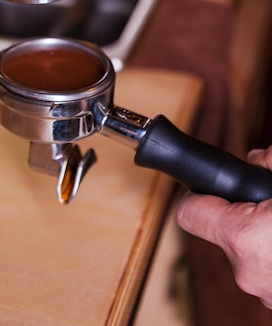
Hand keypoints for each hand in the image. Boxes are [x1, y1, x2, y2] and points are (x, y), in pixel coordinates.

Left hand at [177, 147, 271, 308]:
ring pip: (245, 252)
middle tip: (263, 200)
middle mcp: (247, 271)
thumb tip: (256, 158)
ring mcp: (265, 293)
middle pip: (222, 230)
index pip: (188, 211)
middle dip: (240, 212)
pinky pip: (265, 268)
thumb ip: (267, 161)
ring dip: (260, 235)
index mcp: (244, 237)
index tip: (200, 184)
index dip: (195, 193)